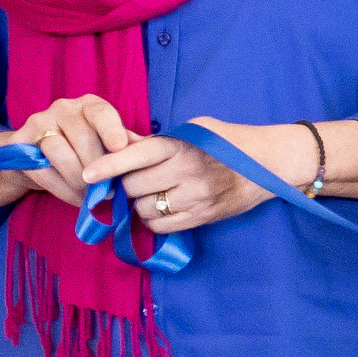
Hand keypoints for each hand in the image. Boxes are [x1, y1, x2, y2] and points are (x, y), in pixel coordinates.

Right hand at [0, 94, 136, 209]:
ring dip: (79, 180)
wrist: (37, 157)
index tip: (120, 148)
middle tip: (109, 190)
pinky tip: (76, 198)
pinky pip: (43, 170)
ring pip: (60, 153)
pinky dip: (62, 188)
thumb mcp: (107, 144)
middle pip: (82, 138)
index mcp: (90, 105)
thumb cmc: (85, 150)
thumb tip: (146, 153)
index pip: (102, 112)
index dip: (112, 130)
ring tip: (92, 197)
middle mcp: (63, 108)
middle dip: (98, 168)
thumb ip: (125, 146)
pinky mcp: (19, 143)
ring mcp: (38, 123)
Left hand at [81, 122, 265, 234]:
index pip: (136, 156)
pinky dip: (155, 219)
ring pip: (144, 209)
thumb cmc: (228, 141)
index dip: (108, 166)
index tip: (87, 175)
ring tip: (155, 193)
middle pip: (134, 186)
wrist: (270, 163)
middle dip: (128, 185)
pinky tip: (165, 207)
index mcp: (182, 146)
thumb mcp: (194, 130)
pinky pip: (160, 226)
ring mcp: (196, 198)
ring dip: (141, 204)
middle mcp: (187, 172)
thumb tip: (118, 143)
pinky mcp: (202, 217)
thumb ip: (155, 140)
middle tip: (135, 180)